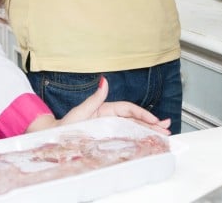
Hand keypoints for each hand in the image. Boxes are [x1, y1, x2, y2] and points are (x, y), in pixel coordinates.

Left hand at [30, 77, 170, 134]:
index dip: (142, 114)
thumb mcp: (81, 111)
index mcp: (105, 109)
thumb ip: (95, 98)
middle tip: (166, 128)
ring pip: (133, 128)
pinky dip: (138, 138)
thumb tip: (104, 82)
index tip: (154, 120)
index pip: (128, 109)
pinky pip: (126, 137)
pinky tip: (148, 140)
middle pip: (134, 119)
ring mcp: (109, 127)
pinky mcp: (108, 137)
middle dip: (151, 123)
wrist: (55, 139)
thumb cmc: (65, 126)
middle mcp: (109, 117)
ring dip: (148, 131)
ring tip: (163, 134)